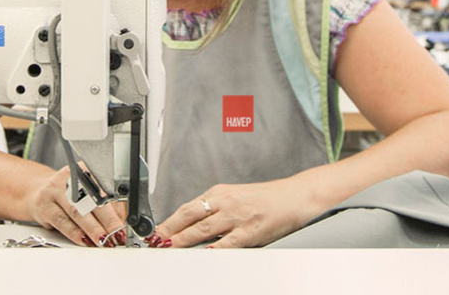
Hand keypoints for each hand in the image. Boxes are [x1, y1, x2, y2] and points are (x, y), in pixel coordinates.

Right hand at [19, 167, 126, 246]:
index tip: (126, 224)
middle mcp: (69, 177)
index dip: (118, 207)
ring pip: (77, 212)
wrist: (37, 192)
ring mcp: (54, 191)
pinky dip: (76, 234)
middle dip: (108, 221)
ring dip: (93, 229)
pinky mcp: (44, 206)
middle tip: (117, 235)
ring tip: (104, 241)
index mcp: (86, 170)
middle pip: (92, 200)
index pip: (106, 188)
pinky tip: (85, 241)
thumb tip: (122, 224)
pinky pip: (62, 222)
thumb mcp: (87, 193)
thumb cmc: (68, 194)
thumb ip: (106, 206)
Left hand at [150, 180, 325, 248]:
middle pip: (189, 217)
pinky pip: (226, 243)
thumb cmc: (266, 199)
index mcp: (219, 193)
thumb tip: (191, 226)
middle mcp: (225, 202)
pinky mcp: (249, 231)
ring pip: (202, 230)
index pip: (187, 208)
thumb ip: (215, 210)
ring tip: (168, 249)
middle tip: (155, 242)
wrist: (294, 197)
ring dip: (182, 240)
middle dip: (169, 230)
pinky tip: (200, 255)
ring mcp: (236, 217)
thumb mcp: (236, 197)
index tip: (156, 232)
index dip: (169, 221)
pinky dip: (212, 249)